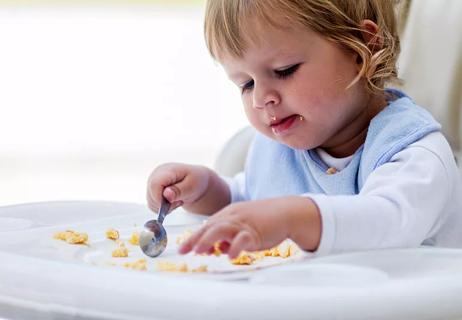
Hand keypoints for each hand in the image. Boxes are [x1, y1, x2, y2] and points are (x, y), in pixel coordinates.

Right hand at [147, 163, 230, 214]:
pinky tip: (172, 201)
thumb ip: (179, 190)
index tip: (174, 201)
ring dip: (164, 207)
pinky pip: (152, 205)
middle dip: (164, 204)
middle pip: (151, 194)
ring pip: (150, 202)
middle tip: (179, 201)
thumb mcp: (192, 186)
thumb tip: (166, 194)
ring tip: (177, 200)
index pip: (155, 185)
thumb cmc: (196, 180)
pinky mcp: (152, 190)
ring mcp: (152, 182)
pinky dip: (162, 208)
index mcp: (166, 170)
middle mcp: (156, 175)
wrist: (196, 180)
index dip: (161, 198)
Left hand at [178, 196, 320, 258]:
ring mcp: (244, 224)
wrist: (285, 212)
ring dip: (208, 240)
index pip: (206, 226)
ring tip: (200, 252)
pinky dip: (235, 247)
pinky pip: (243, 239)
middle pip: (210, 227)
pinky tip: (230, 256)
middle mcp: (233, 217)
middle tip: (184, 251)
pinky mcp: (256, 232)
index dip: (193, 237)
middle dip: (195, 239)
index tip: (182, 248)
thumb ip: (227, 237)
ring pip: (222, 229)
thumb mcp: (242, 226)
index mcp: (228, 215)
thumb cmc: (263, 219)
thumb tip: (216, 249)